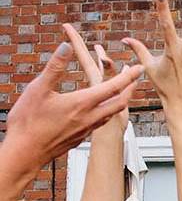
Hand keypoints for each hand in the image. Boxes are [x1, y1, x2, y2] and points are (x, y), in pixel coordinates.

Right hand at [2, 28, 142, 173]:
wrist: (24, 154)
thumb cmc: (28, 123)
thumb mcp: (38, 89)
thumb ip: (55, 67)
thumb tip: (66, 46)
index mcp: (82, 103)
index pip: (112, 87)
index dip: (128, 76)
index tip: (139, 67)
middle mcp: (90, 117)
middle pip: (120, 102)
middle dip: (130, 88)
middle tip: (136, 78)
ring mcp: (86, 129)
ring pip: (111, 113)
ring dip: (120, 100)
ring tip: (123, 92)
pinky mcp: (81, 137)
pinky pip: (101, 122)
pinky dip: (108, 112)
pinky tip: (101, 111)